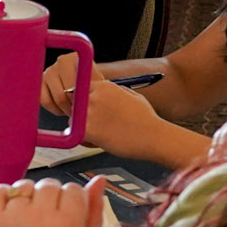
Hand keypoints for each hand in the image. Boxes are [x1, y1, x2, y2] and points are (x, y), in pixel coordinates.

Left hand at [0, 178, 107, 226]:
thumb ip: (95, 212)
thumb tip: (99, 178)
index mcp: (70, 224)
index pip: (73, 189)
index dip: (72, 200)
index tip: (67, 216)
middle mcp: (42, 217)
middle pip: (49, 185)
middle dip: (52, 197)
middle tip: (48, 219)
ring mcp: (15, 219)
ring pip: (24, 186)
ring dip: (28, 196)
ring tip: (29, 217)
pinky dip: (4, 194)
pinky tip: (11, 209)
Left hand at [41, 59, 159, 154]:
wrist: (154, 136)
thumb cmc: (146, 119)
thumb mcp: (130, 95)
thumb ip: (112, 92)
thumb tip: (100, 93)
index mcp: (103, 85)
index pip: (80, 89)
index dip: (84, 101)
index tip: (90, 110)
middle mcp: (94, 96)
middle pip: (74, 104)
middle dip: (81, 114)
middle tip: (97, 124)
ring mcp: (90, 112)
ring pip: (72, 119)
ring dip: (81, 128)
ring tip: (101, 133)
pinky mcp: (88, 129)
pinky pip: (75, 134)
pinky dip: (84, 139)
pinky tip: (99, 140)